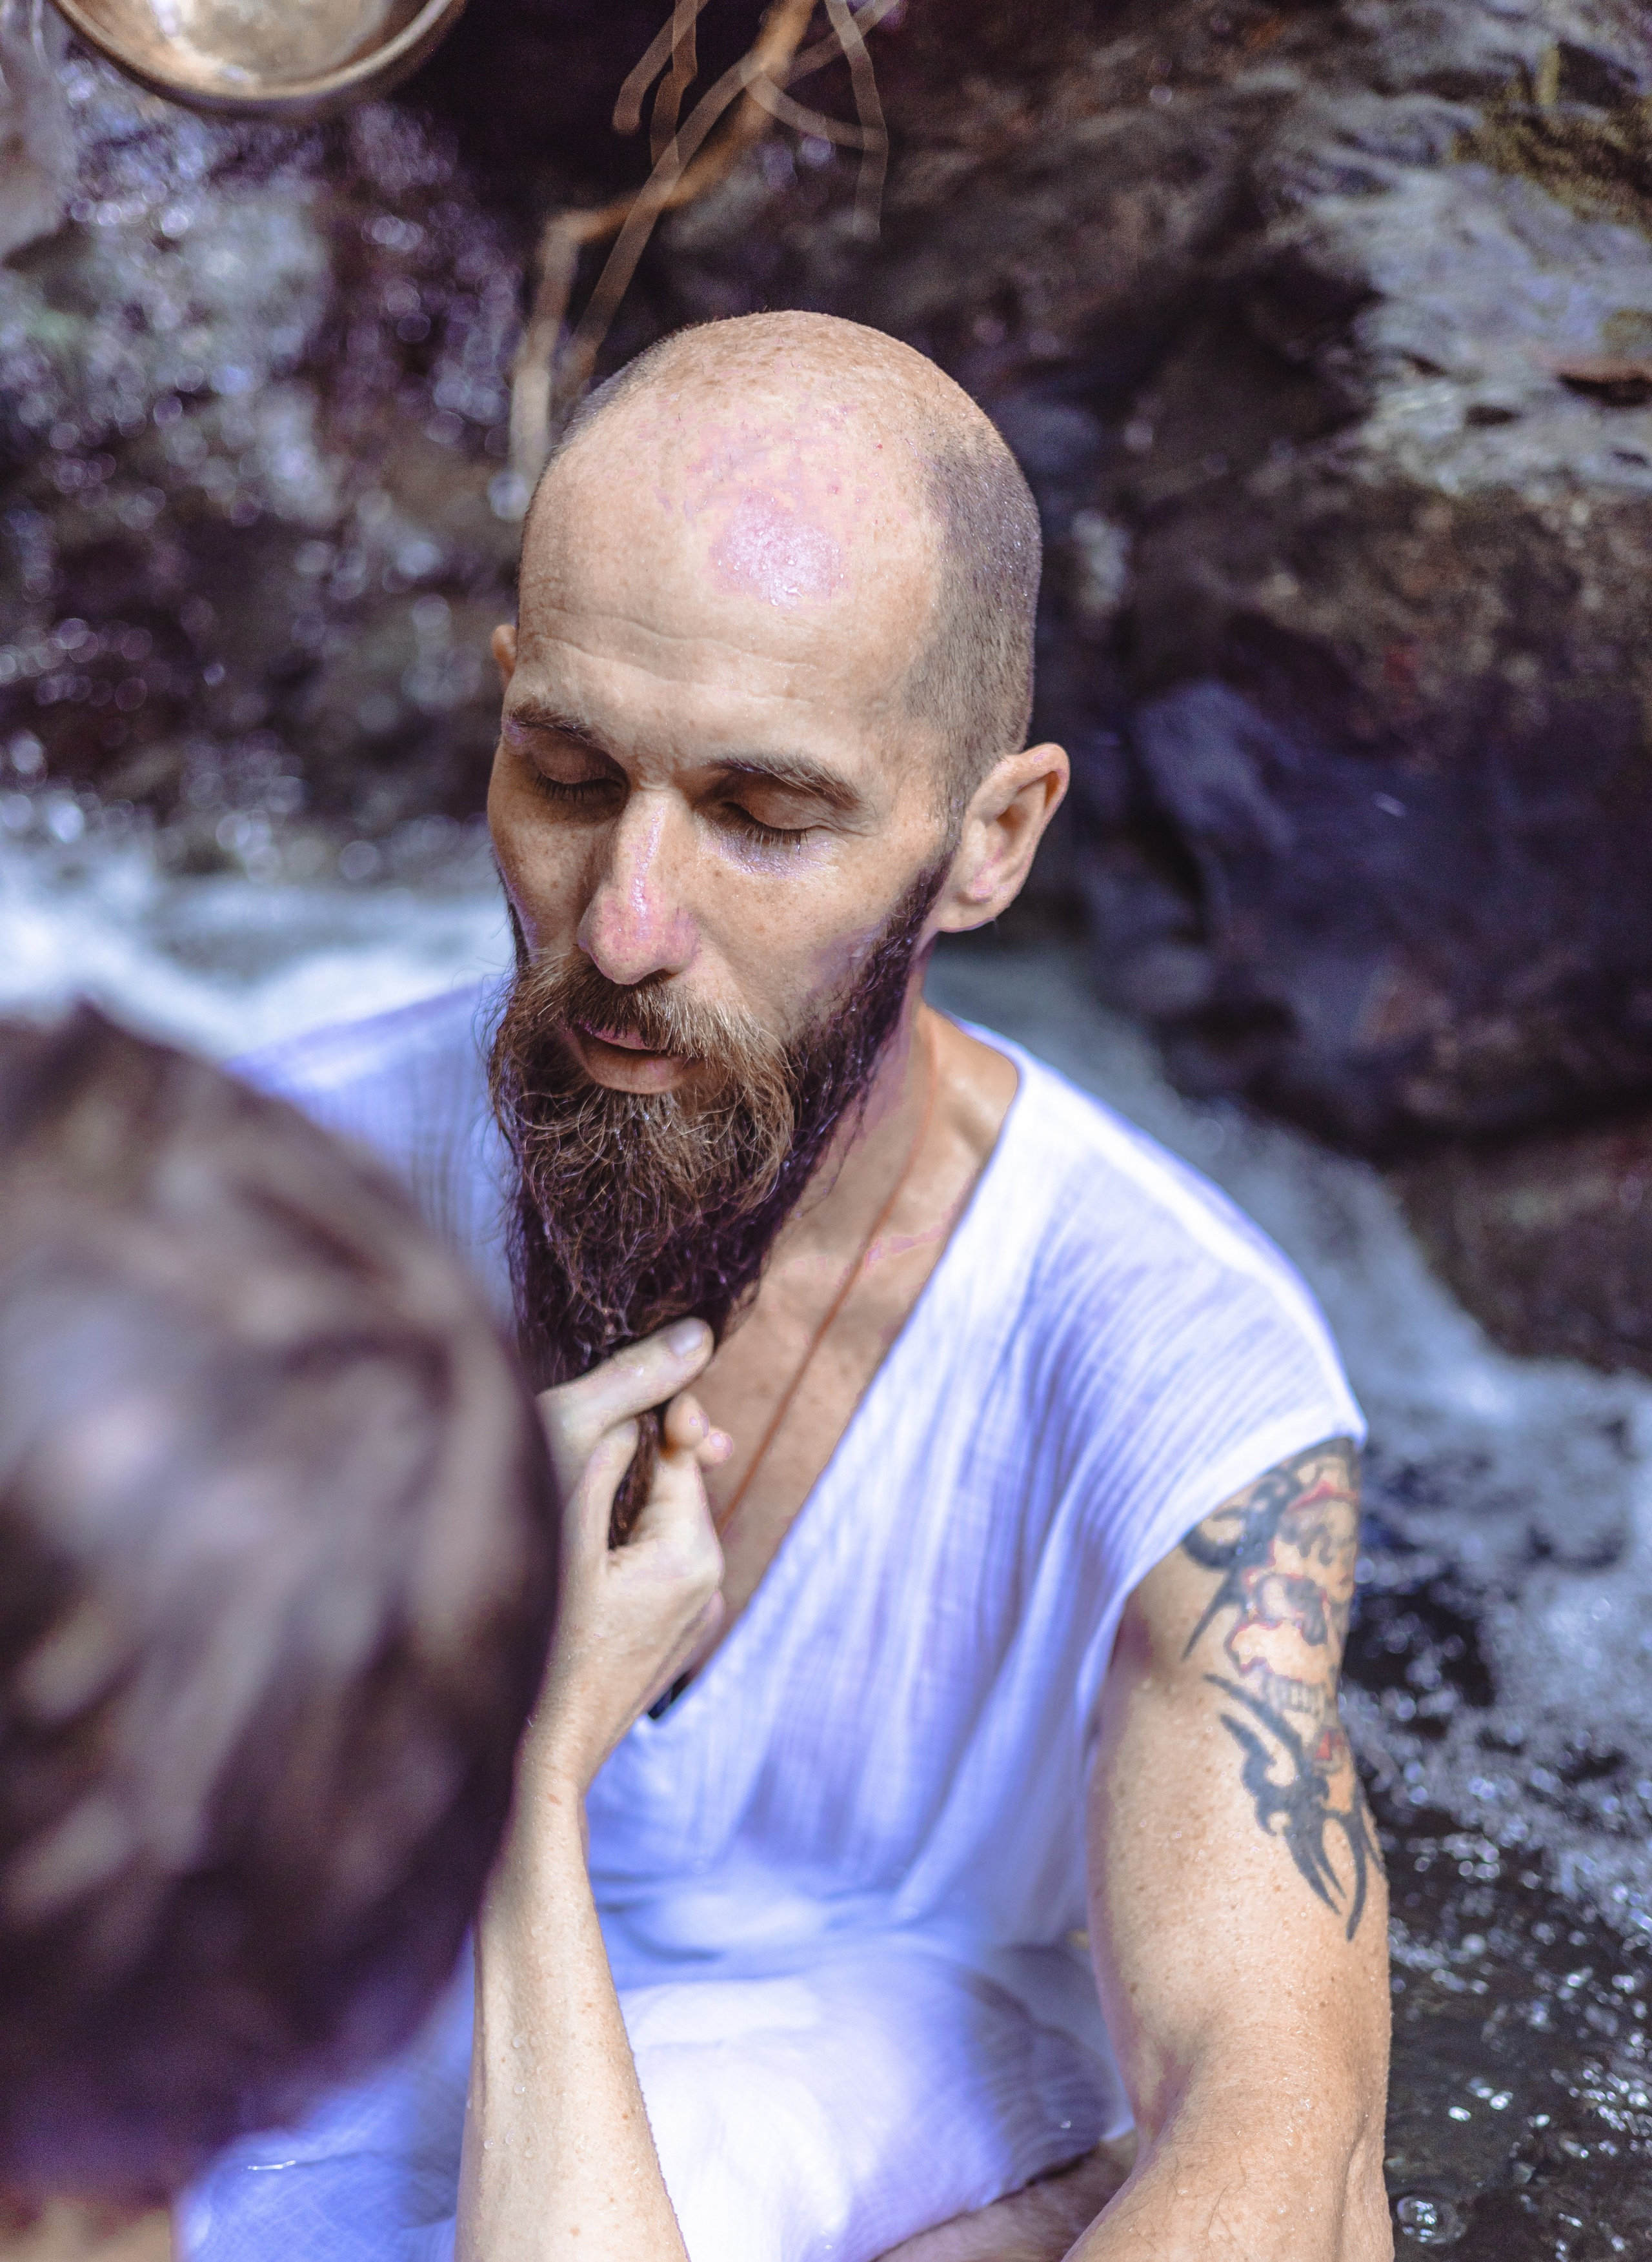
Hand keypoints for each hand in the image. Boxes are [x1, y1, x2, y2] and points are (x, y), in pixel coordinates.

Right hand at [521, 1320, 729, 1803]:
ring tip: (563, 1516)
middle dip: (630, 1464)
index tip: (610, 1401)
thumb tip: (646, 1393)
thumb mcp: (562, 1535)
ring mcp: (693, 1619)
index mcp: (691, 1552)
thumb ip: (605, 1457)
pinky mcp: (672, 1642)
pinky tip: (574, 1566)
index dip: (647, 1417)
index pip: (681, 1451)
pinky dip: (621, 1551)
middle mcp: (708, 1584)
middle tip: (569, 1453)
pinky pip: (652, 1569)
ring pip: (659, 1528)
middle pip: (671, 1489)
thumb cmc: (539, 1649)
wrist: (538, 1760)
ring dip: (621, 1508)